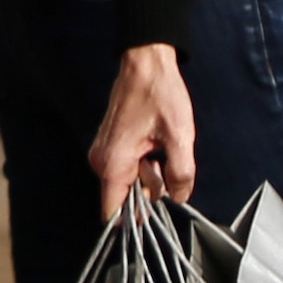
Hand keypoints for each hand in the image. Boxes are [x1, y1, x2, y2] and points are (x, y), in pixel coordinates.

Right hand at [90, 44, 194, 221]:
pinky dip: (143, 164)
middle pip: (124, 198)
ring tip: (161, 148)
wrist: (145, 64)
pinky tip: (155, 145)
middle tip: (165, 165)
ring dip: (148, 175)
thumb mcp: (180, 136)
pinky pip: (125, 169)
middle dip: (148, 191)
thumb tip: (180, 196)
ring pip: (127, 183)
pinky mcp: (109, 145)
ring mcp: (103, 152)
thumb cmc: (159, 94)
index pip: (112, 212)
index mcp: (113, 163)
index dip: (134, 219)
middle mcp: (101, 161)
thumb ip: (181, 173)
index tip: (155, 215)